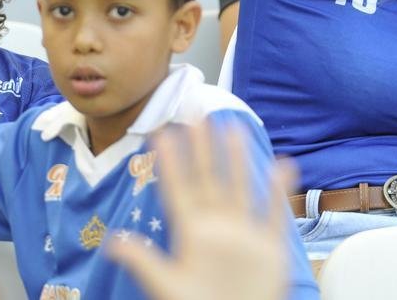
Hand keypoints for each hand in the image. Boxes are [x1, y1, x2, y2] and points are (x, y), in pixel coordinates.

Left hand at [109, 122, 298, 299]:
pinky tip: (283, 165)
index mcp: (191, 234)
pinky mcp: (269, 248)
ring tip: (233, 128)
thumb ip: (144, 262)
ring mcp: (244, 235)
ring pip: (240, 188)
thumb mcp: (166, 286)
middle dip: (203, 148)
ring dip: (238, 160)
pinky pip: (274, 214)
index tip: (161, 134)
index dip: (172, 163)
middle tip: (195, 113)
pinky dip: (279, 191)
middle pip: (209, 179)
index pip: (180, 190)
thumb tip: (113, 242)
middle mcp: (217, 227)